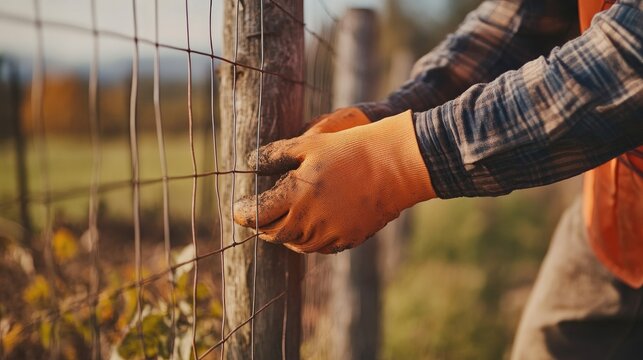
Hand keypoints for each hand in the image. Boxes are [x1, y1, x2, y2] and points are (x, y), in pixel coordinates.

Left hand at [234, 111, 435, 253]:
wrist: (395, 165)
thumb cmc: (350, 148)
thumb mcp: (309, 143)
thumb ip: (275, 155)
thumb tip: (249, 163)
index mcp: (295, 195)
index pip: (257, 214)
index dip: (243, 213)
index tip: (238, 208)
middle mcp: (309, 220)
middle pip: (273, 234)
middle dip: (261, 227)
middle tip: (256, 218)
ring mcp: (330, 233)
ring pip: (296, 244)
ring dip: (285, 234)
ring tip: (283, 221)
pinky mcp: (348, 239)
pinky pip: (320, 246)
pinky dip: (309, 239)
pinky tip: (310, 225)